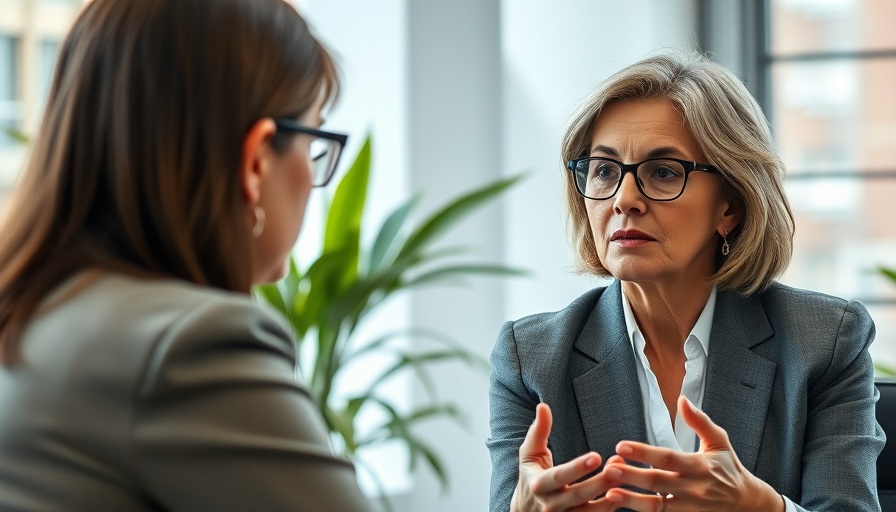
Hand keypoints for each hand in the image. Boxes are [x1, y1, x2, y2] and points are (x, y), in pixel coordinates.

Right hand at [511, 403, 623, 511]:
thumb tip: (543, 406)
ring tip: (622, 486)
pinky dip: (606, 511)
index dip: (577, 468)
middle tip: (617, 470)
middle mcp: (550, 504)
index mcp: (539, 484)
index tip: (596, 456)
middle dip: (597, 484)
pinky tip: (621, 498)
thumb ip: (538, 432)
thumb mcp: (529, 455)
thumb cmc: (530, 477)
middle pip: (576, 496)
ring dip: (606, 501)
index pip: (559, 476)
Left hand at [604, 396, 783, 511]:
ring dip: (632, 500)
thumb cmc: (730, 470)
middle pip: (657, 482)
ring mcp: (690, 508)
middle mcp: (694, 488)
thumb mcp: (719, 442)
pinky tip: (623, 506)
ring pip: (656, 507)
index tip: (621, 446)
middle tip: (609, 468)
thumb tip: (682, 400)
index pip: (668, 458)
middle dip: (631, 476)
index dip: (644, 452)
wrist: (749, 505)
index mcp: (700, 466)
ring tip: (610, 493)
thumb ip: (700, 421)